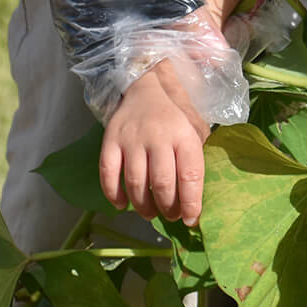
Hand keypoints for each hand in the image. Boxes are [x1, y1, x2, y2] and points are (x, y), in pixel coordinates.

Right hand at [100, 56, 211, 224]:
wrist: (145, 87)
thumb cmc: (175, 115)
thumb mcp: (195, 129)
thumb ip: (196, 157)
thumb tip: (198, 198)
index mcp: (184, 134)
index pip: (190, 175)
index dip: (192, 203)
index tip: (192, 219)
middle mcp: (158, 137)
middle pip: (162, 183)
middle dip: (168, 208)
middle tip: (171, 216)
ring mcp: (131, 139)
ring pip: (136, 183)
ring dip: (143, 206)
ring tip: (150, 214)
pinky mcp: (110, 141)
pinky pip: (108, 174)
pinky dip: (114, 195)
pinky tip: (122, 204)